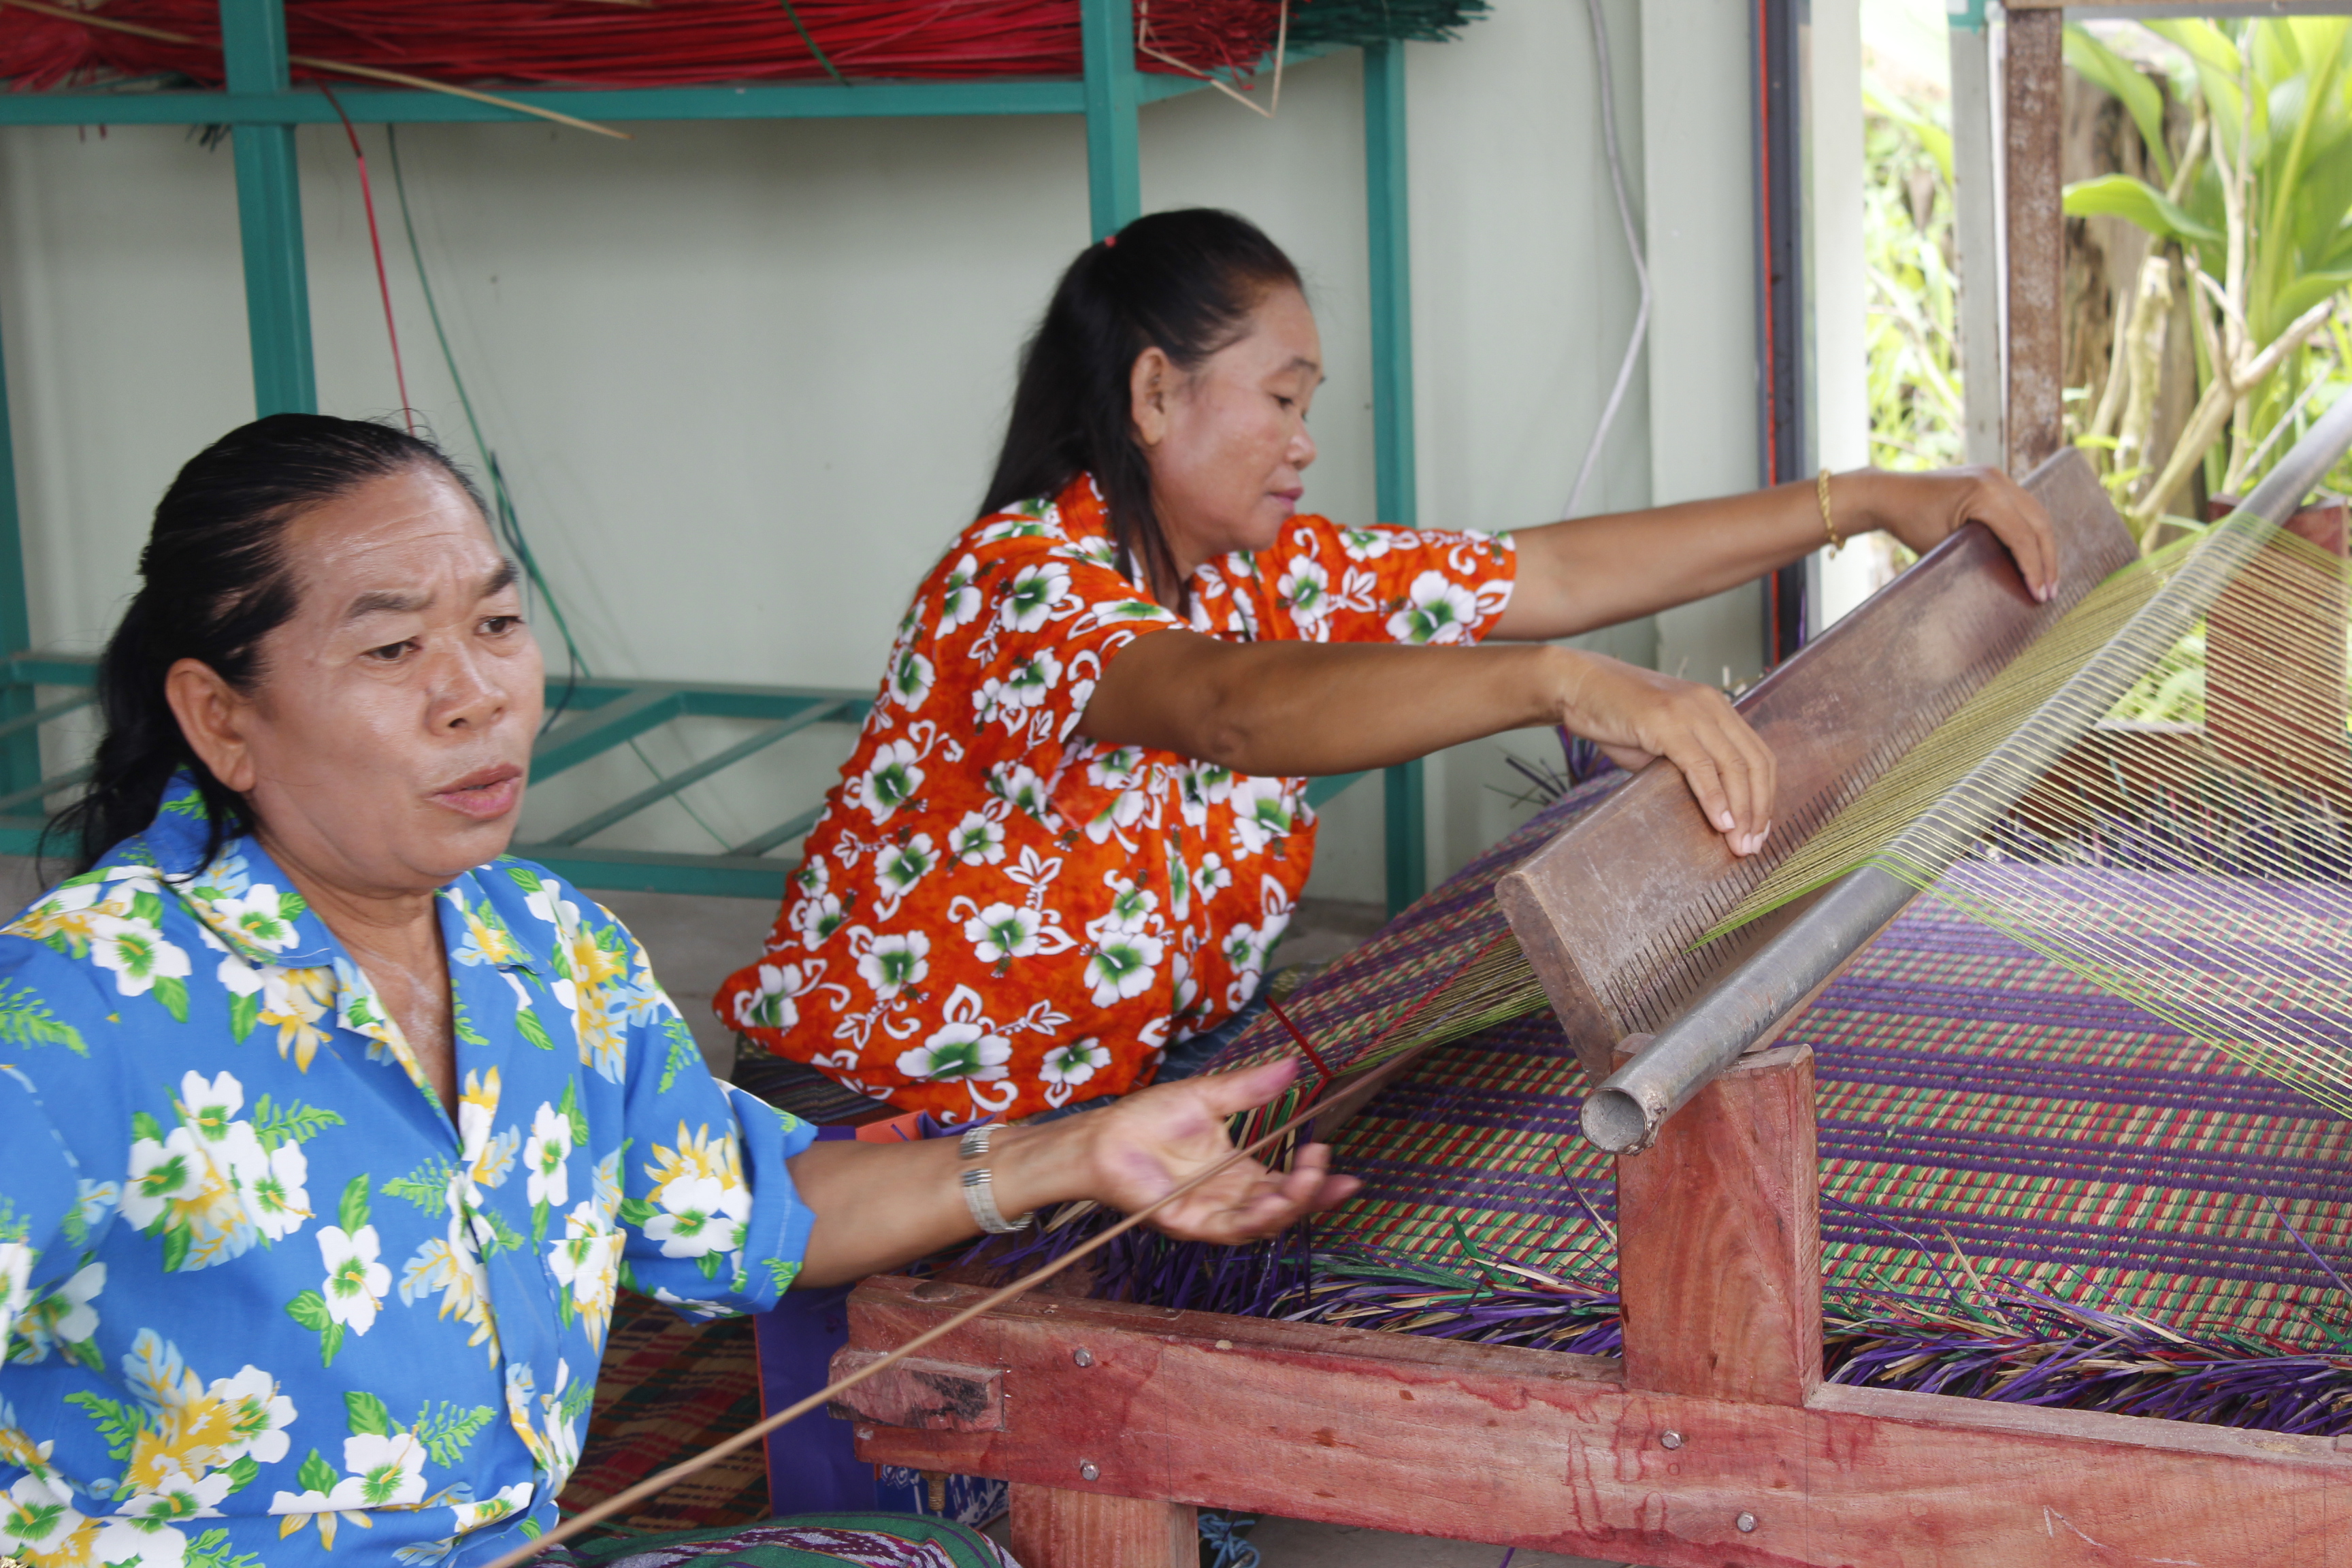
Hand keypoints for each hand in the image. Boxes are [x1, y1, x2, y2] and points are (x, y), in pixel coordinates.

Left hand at [1072, 1060, 1359, 1243]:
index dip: (1316, 1179)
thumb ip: (1250, 1089)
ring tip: (1306, 1181)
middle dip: (1312, 1194)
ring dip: (1289, 1206)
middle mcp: (1232, 1198)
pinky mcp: (1190, 1224)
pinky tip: (1272, 1202)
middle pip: (1284, 1207)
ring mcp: (1212, 1214)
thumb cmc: (1149, 1118)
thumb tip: (1292, 1065)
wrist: (1106, 1136)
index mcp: (1240, 1171)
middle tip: (1323, 1166)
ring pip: (1263, 1223)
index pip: (1287, 1182)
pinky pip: (1229, 1230)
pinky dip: (1254, 1220)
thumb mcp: (1208, 1097)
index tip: (1335, 1161)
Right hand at [1554, 648, 1775, 854]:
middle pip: (1753, 762)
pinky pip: (1700, 765)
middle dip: (1759, 809)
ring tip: (1737, 841)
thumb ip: (1687, 767)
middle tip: (1751, 845)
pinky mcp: (1666, 721)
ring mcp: (1690, 711)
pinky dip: (1713, 797)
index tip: (1759, 830)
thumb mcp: (1662, 742)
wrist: (1578, 687)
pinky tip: (1719, 821)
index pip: (1758, 755)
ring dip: (1741, 810)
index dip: (1765, 796)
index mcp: (1716, 708)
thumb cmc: (1616, 716)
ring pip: (1733, 765)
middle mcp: (1711, 705)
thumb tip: (1709, 808)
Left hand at [1854, 466, 2058, 603]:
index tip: (2040, 596)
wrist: (1889, 494)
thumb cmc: (1909, 522)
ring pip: (2036, 513)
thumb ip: (1977, 560)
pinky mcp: (1993, 480)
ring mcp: (1996, 476)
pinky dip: (2032, 531)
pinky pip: (2023, 507)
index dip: (2035, 569)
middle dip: (2047, 560)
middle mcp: (1996, 480)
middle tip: (2050, 592)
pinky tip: (2035, 554)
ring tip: (2047, 579)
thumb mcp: (1942, 547)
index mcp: (1985, 494)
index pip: (2022, 537)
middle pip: (2039, 523)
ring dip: (2044, 546)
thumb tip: (2010, 584)